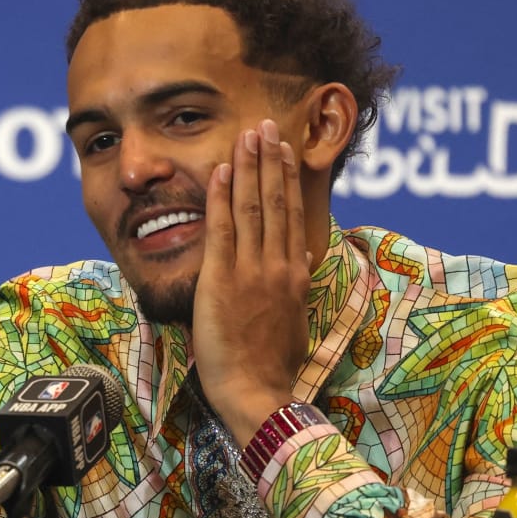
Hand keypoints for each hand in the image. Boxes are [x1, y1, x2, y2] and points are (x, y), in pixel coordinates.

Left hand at [192, 118, 310, 443]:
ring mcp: (252, 270)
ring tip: (248, 135)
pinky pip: (221, 229)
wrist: (257, 391)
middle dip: (270, 160)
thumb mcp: (293, 320)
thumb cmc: (271, 365)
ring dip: (249, 167)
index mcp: (295, 274)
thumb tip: (296, 264)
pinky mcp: (223, 279)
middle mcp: (279, 265)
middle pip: (275, 201)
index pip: (292, 215)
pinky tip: (219, 171)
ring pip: (251, 207)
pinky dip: (220, 197)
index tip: (285, 151)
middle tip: (267, 126)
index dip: (288, 179)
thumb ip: (292, 288)